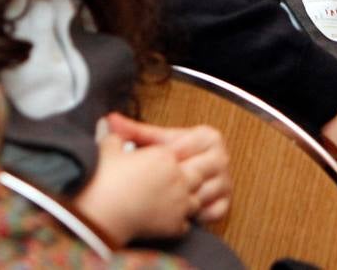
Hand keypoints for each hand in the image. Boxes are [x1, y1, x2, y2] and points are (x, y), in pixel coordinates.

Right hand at [74, 134, 195, 244]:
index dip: (174, 160)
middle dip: (186, 179)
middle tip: (169, 185)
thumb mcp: (108, 148)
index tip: (162, 166)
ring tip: (168, 203)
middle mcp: (177, 177)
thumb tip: (109, 122)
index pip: (184, 153)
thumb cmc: (103, 180)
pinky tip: (164, 221)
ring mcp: (179, 202)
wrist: (100, 214)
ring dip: (185, 201)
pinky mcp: (175, 225)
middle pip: (196, 175)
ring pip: (196, 200)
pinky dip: (178, 223)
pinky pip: (186, 224)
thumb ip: (116, 135)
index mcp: (165, 155)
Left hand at [105, 114, 231, 225]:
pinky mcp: (226, 204)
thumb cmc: (169, 156)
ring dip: (180, 202)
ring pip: (203, 194)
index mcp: (208, 136)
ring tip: (159, 203)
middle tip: (152, 190)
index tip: (145, 167)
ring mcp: (225, 181)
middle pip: (197, 171)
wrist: (187, 173)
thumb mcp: (154, 142)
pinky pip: (211, 213)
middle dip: (172, 182)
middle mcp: (221, 157)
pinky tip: (175, 215)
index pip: (184, 147)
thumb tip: (110, 120)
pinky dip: (193, 216)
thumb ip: (133, 131)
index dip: (161, 158)